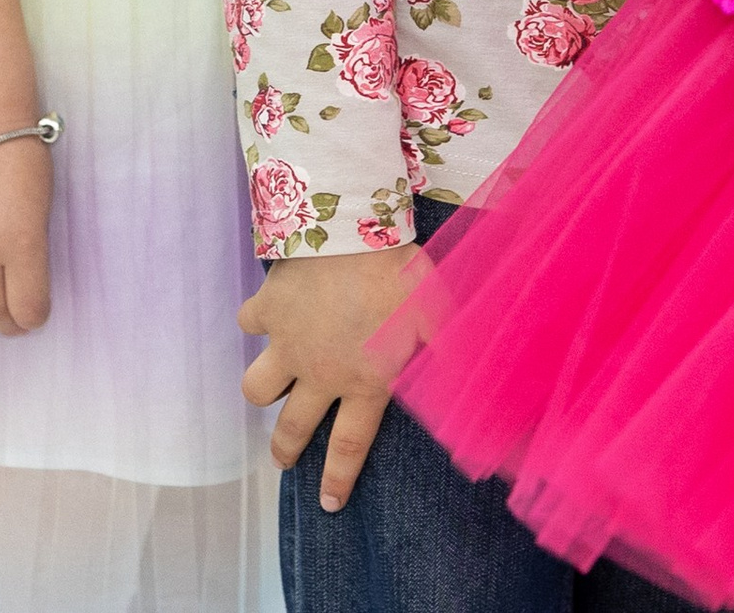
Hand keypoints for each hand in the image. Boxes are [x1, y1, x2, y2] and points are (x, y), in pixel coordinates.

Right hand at [240, 243, 428, 513]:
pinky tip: (266, 317)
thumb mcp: (437, 319)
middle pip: (293, 428)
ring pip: (257, 388)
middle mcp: (319, 372)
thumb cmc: (398, 275)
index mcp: (362, 382)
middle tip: (282, 461)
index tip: (328, 504)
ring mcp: (287, 343)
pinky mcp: (268, 308)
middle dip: (285, 451)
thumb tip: (484, 403)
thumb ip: (452, 361)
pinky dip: (255, 322)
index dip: (336, 479)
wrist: (349, 230)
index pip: (348, 446)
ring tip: (268, 392)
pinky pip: (248, 323)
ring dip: (262, 393)